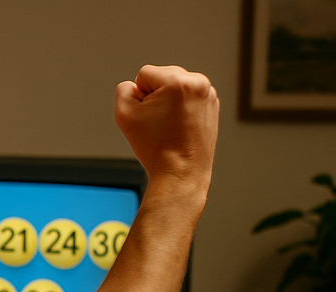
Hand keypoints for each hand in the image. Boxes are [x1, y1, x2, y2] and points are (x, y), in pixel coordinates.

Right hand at [114, 65, 218, 186]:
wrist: (181, 173)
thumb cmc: (155, 148)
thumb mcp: (123, 115)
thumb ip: (123, 90)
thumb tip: (136, 86)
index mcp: (179, 81)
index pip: (144, 74)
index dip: (139, 97)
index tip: (148, 118)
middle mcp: (199, 83)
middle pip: (162, 78)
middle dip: (155, 98)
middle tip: (158, 124)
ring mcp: (209, 94)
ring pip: (175, 88)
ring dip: (168, 103)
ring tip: (169, 127)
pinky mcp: (212, 105)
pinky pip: (187, 98)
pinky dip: (180, 110)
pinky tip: (178, 128)